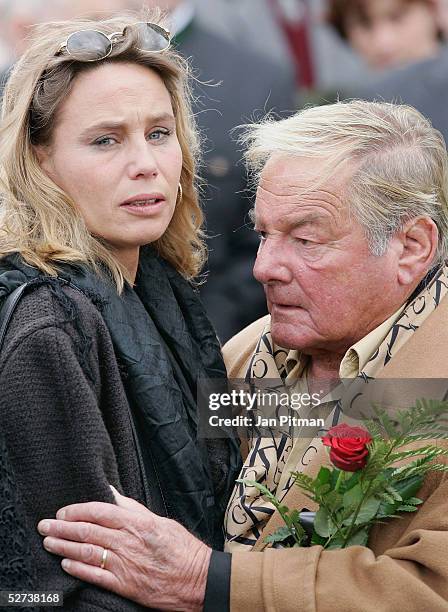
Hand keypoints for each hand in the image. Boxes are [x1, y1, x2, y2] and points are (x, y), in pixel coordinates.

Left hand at [37, 487, 211, 610]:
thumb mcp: (159, 520)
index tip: (63, 511)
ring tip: (48, 543)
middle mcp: (128, 542)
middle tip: (45, 525)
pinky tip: (65, 564)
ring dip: (64, 547)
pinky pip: (95, 576)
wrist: (197, 579)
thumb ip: (132, 508)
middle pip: (87, 531)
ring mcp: (125, 564)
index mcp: (137, 523)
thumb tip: (112, 493)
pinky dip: (78, 569)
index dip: (77, 511)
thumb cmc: (182, 548)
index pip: (99, 512)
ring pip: (87, 553)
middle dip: (62, 528)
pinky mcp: (125, 585)